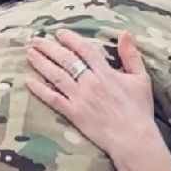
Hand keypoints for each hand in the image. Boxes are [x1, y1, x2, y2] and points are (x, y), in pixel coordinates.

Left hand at [27, 30, 158, 159]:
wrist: (133, 138)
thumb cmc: (139, 109)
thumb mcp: (141, 78)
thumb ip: (132, 55)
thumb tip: (124, 33)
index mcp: (106, 73)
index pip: (85, 50)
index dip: (71, 39)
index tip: (59, 33)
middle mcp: (90, 82)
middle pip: (66, 60)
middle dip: (49, 48)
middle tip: (35, 39)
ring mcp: (80, 98)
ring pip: (56, 76)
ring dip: (42, 63)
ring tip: (30, 53)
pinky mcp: (73, 114)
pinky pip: (53, 99)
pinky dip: (40, 90)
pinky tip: (29, 81)